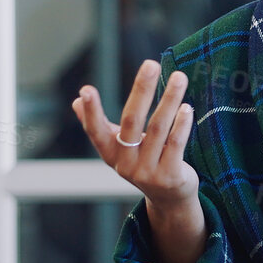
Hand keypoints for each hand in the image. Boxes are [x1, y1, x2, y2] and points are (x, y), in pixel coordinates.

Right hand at [74, 60, 206, 262]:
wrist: (169, 199)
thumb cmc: (143, 162)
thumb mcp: (119, 147)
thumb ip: (100, 125)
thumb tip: (76, 100)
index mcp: (111, 154)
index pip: (96, 131)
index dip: (90, 112)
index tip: (86, 90)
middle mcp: (126, 164)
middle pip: (131, 122)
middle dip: (141, 91)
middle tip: (150, 63)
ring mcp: (148, 172)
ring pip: (158, 129)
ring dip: (169, 100)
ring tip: (178, 77)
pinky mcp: (169, 177)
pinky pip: (176, 145)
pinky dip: (182, 124)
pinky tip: (186, 107)